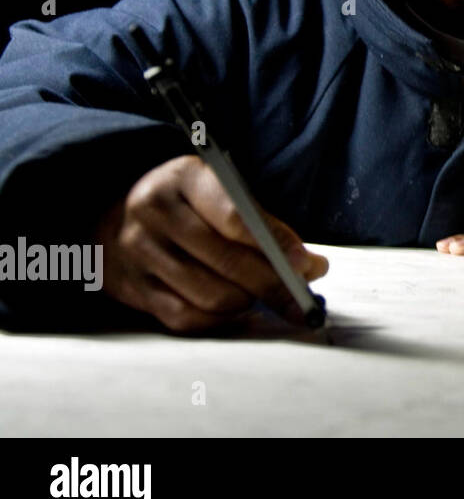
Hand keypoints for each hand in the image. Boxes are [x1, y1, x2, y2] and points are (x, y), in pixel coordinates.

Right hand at [96, 154, 328, 332]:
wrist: (114, 215)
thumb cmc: (188, 204)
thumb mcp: (223, 194)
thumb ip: (268, 228)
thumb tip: (313, 268)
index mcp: (185, 177)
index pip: (235, 216)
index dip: (276, 245)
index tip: (306, 266)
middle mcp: (154, 211)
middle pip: (227, 262)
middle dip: (273, 285)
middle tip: (301, 298)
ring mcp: (138, 251)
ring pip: (210, 296)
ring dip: (247, 303)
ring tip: (261, 295)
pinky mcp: (131, 288)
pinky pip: (186, 318)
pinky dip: (221, 320)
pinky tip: (236, 309)